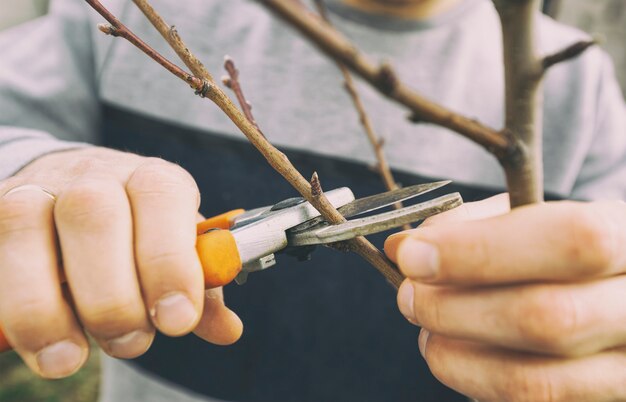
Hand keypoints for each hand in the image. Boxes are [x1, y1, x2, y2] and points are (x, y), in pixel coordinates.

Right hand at [0, 147, 241, 378]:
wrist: (72, 188)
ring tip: (67, 359)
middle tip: (129, 342)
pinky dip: (5, 302)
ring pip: (24, 227)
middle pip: (94, 216)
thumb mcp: (176, 250)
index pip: (161, 200)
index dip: (169, 261)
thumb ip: (199, 288)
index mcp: (152, 180)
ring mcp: (36, 190)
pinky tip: (23, 338)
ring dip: (42, 306)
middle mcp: (93, 176)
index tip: (175, 320)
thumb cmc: (137, 230)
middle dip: (111, 295)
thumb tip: (227, 330)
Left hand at [385, 194, 625, 401]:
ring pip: (534, 381)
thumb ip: (473, 227)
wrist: (615, 293)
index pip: (572, 241)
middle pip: (547, 318)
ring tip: (427, 330)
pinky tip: (458, 355)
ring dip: (455, 356)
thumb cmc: (565, 250)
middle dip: (453, 307)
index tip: (414, 255)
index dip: (481, 250)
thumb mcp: (535, 218)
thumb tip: (403, 248)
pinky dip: (474, 383)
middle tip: (409, 296)